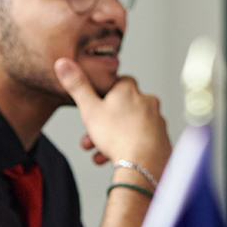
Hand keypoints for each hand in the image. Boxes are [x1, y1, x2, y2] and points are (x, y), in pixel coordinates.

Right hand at [55, 57, 170, 176]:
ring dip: (113, 138)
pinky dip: (128, 147)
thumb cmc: (118, 135)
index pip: (118, 83)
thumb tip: (63, 63)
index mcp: (129, 90)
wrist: (143, 163)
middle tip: (91, 135)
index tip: (96, 105)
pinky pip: (141, 140)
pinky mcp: (162, 139)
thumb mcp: (89, 109)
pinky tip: (116, 157)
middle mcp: (147, 101)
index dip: (105, 94)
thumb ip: (77, 86)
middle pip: (122, 108)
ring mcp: (157, 121)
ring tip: (99, 151)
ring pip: (130, 126)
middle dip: (104, 123)